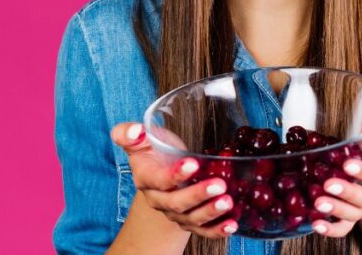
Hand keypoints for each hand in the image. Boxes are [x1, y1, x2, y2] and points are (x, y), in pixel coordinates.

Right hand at [110, 122, 239, 237]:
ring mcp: (174, 213)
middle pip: (176, 203)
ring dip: (210, 212)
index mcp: (146, 179)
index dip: (174, 175)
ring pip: (191, 218)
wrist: (162, 172)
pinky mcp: (190, 221)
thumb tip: (136, 130)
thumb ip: (129, 132)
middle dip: (198, 195)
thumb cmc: (155, 151)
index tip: (193, 163)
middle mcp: (158, 200)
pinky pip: (202, 230)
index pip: (158, 181)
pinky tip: (231, 225)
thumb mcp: (142, 138)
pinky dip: (217, 230)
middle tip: (219, 185)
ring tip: (228, 202)